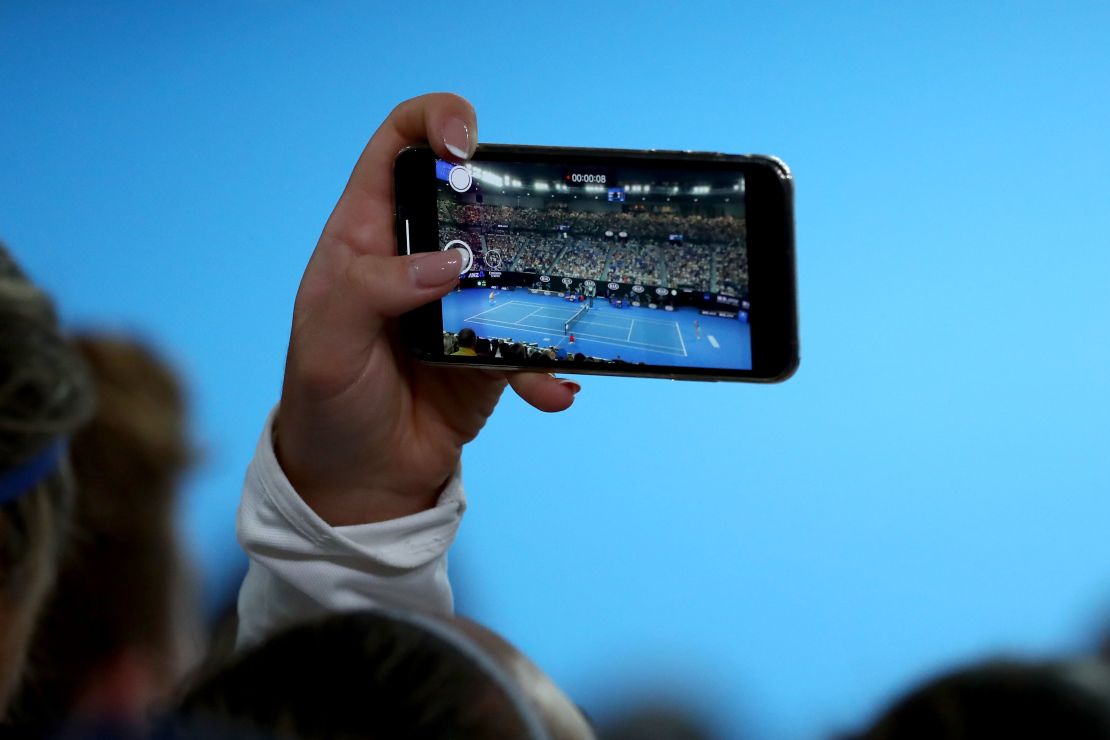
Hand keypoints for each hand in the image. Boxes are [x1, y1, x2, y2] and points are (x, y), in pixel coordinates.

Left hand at [275, 93, 578, 525]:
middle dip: (510, 198)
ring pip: (517, 261)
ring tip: (552, 319)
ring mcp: (463, 299)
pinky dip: (548, 365)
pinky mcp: (494, 345)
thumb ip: (371, 291)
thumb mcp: (325, 343)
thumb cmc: (326, 404)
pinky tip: (551, 393)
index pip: (398, 147)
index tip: (467, 141)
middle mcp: (420, 255)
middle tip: (529, 230)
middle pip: (474, 194)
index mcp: (367, 234)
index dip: (433, 122)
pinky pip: (535, 338)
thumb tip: (451, 265)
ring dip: (542, 286)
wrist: (362, 481)